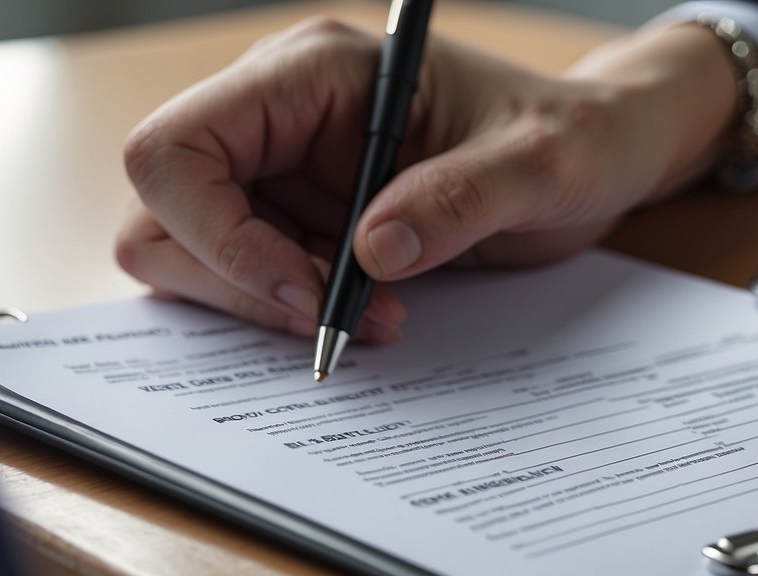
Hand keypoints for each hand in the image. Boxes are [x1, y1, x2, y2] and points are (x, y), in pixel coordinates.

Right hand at [116, 17, 736, 339]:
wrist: (594, 155)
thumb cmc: (571, 137)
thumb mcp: (540, 164)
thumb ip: (460, 199)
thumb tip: (371, 256)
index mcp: (311, 73)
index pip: (175, 149)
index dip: (216, 235)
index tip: (309, 294)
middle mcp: (276, 116)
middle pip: (163, 212)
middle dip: (237, 284)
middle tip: (340, 320)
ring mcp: (283, 170)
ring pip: (189, 254)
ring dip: (264, 306)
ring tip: (373, 317)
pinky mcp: (300, 218)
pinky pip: (246, 277)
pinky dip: (290, 312)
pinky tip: (372, 312)